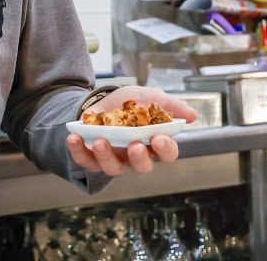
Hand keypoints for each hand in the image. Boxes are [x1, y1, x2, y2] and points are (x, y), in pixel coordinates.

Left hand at [66, 85, 197, 176]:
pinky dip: (79, 151)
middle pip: (142, 166)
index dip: (165, 149)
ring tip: (99, 140)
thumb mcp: (149, 97)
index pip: (167, 153)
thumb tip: (192, 115)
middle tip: (134, 144)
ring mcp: (114, 159)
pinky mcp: (92, 158)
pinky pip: (86, 161)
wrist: (100, 100)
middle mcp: (135, 155)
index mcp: (154, 142)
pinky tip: (74, 138)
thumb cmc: (130, 103)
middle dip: (139, 157)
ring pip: (112, 168)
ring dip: (106, 155)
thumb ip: (170, 106)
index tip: (159, 137)